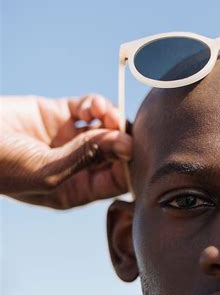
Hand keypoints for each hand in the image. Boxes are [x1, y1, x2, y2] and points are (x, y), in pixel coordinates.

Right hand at [0, 94, 131, 207]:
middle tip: (122, 130)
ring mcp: (68, 139)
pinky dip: (96, 104)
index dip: (129, 166)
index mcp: (76, 190)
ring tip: (103, 114)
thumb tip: (126, 144)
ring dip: (111, 119)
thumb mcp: (49, 170)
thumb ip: (88, 156)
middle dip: (123, 140)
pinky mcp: (58, 114)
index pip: (116, 181)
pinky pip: (89, 108)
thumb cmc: (4, 167)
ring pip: (106, 128)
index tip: (132, 152)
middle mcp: (76, 165)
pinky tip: (91, 107)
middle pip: (116, 153)